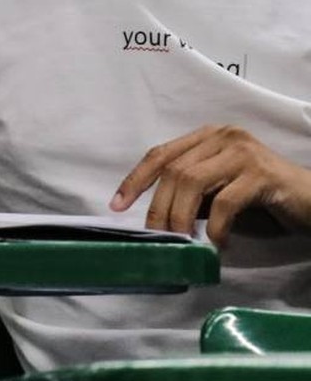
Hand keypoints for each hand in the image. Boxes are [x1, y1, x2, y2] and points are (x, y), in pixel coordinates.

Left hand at [111, 125, 310, 246]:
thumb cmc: (262, 201)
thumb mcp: (216, 196)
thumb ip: (190, 196)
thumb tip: (153, 217)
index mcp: (207, 137)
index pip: (160, 154)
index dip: (135, 180)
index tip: (117, 205)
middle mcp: (223, 136)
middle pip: (174, 170)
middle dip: (159, 207)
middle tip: (157, 237)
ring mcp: (243, 151)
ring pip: (192, 181)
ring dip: (180, 216)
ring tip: (181, 241)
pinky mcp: (262, 173)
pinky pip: (226, 201)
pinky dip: (216, 227)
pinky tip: (217, 244)